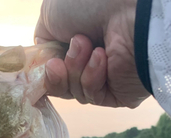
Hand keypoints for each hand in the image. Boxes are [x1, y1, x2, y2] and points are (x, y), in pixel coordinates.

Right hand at [34, 0, 148, 107]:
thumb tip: (46, 61)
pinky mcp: (119, 93)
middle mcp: (93, 59)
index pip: (55, 66)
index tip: (45, 64)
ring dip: (75, 70)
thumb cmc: (90, 2)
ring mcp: (107, 77)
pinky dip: (92, 77)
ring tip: (87, 45)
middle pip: (62, 84)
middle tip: (58, 63)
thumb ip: (42, 39)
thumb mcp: (52, 13)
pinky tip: (102, 57)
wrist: (128, 10)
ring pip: (75, 91)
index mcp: (79, 39)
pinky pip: (94, 96)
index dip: (46, 69)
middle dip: (57, 74)